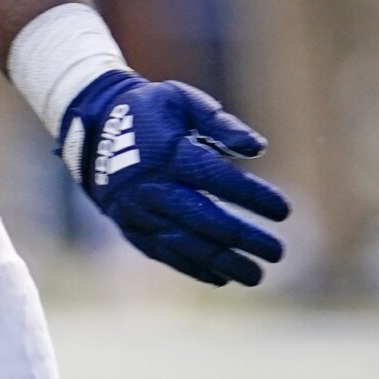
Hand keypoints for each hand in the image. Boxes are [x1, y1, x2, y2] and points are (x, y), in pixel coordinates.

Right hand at [58, 71, 289, 285]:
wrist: (94, 130)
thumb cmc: (150, 110)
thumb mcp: (184, 100)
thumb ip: (221, 124)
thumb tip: (259, 149)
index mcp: (171, 153)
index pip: (219, 180)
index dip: (253, 197)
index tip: (284, 211)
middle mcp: (155, 189)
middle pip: (206, 220)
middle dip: (244, 239)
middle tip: (278, 252)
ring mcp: (141, 214)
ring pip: (186, 244)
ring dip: (224, 263)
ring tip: (256, 275)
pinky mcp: (132, 229)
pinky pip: (165, 253)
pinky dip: (193, 267)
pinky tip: (222, 277)